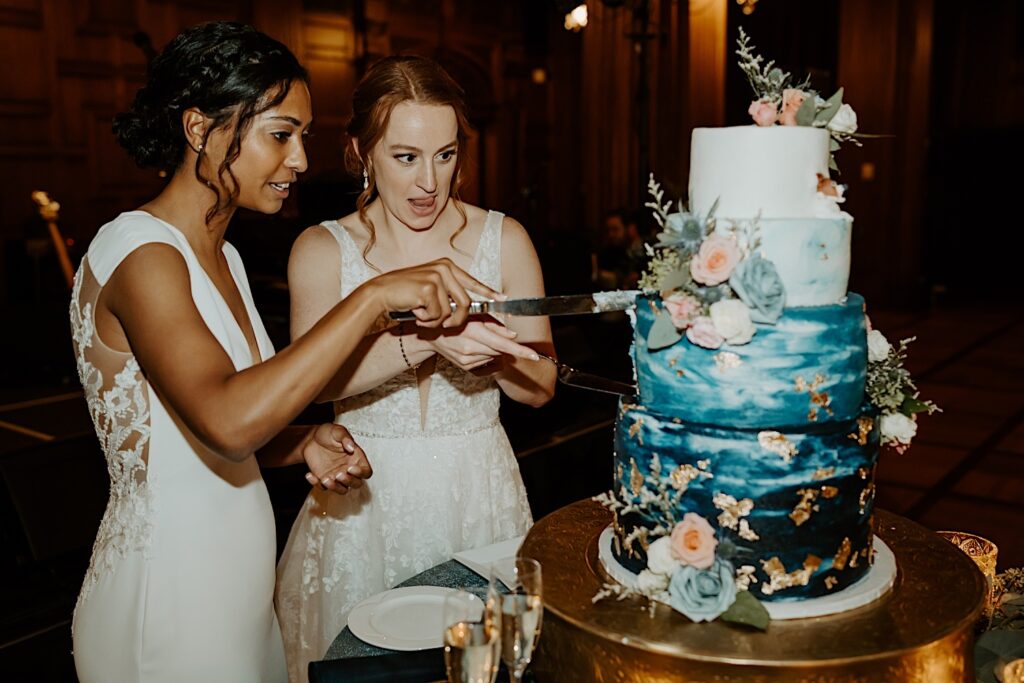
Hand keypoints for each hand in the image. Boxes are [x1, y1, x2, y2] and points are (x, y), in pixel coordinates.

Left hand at [300, 424, 372, 493]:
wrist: (310, 438)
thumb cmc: (327, 433)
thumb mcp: (337, 431)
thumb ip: (345, 437)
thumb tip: (351, 447)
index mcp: (356, 458)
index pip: (366, 471)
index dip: (361, 473)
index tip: (351, 468)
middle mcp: (348, 469)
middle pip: (357, 483)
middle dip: (349, 481)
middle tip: (339, 474)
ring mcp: (336, 476)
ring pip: (342, 490)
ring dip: (335, 487)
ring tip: (325, 479)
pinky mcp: (324, 479)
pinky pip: (323, 488)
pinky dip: (316, 484)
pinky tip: (310, 475)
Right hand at [365, 258, 502, 328]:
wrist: (381, 292)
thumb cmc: (404, 293)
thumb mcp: (429, 288)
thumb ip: (448, 292)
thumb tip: (466, 307)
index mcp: (447, 266)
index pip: (472, 281)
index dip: (488, 292)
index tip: (502, 299)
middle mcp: (444, 268)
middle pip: (466, 303)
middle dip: (458, 321)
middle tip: (446, 327)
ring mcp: (437, 277)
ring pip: (451, 312)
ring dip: (437, 321)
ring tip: (423, 316)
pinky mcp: (429, 288)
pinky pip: (438, 315)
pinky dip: (427, 320)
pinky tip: (416, 312)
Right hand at [418, 317, 539, 371]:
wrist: (431, 334)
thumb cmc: (454, 318)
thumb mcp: (474, 315)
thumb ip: (495, 325)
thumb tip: (513, 336)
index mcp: (473, 331)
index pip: (503, 344)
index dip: (520, 351)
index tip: (534, 356)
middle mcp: (470, 348)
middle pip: (500, 351)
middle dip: (502, 344)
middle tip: (491, 333)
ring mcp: (467, 360)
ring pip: (494, 357)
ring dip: (493, 349)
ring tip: (480, 339)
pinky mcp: (464, 367)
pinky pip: (485, 363)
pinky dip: (486, 356)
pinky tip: (477, 348)